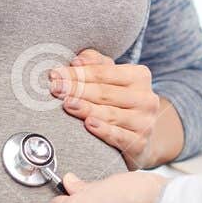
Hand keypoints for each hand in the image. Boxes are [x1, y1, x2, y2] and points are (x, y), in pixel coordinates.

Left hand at [51, 48, 174, 167]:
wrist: (136, 137)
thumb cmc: (117, 102)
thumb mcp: (110, 78)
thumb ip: (95, 64)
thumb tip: (78, 60)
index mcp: (139, 76)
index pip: (103, 72)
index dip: (78, 73)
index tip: (55, 74)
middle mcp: (146, 98)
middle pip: (105, 92)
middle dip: (77, 90)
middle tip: (55, 88)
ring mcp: (145, 122)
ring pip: (110, 114)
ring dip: (86, 108)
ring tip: (66, 104)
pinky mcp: (140, 143)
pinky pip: (119, 136)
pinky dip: (104, 130)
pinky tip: (89, 124)